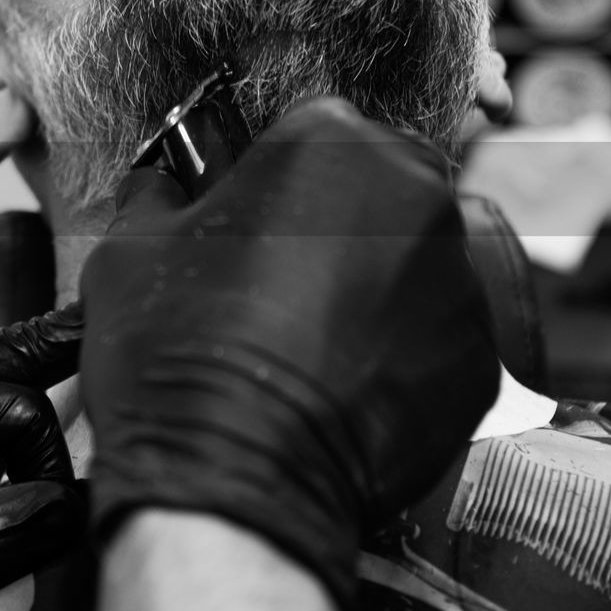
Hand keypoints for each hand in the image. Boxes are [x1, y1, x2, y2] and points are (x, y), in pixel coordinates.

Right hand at [79, 97, 499, 609]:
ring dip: (374, 288)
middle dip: (340, 224)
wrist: (228, 477)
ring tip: (310, 344)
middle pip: (381, 189)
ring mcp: (458, 280)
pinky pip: (438, 339)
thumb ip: (155, 196)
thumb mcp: (129, 248)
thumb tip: (157, 186)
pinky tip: (344, 386)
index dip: (278, 177)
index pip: (315, 132)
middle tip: (282, 284)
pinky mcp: (481, 360)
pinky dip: (401, 355)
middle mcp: (415, 193)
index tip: (255, 219)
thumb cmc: (174, 350)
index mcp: (330, 141)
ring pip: (415, 263)